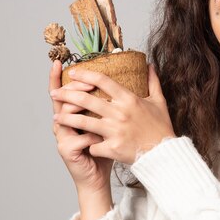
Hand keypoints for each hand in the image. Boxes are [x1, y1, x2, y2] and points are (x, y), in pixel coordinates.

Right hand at [48, 60, 113, 194]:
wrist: (98, 177)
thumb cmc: (104, 149)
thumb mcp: (108, 123)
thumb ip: (110, 104)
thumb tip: (122, 82)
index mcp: (71, 115)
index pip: (63, 93)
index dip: (58, 78)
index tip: (60, 62)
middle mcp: (63, 124)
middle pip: (61, 100)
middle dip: (72, 87)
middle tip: (83, 79)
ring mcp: (63, 137)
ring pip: (66, 116)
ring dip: (81, 108)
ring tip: (96, 101)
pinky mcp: (67, 150)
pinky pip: (78, 137)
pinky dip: (91, 134)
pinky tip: (102, 134)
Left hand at [50, 63, 176, 164]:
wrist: (164, 154)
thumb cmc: (161, 128)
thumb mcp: (159, 102)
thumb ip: (153, 82)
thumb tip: (149, 65)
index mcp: (129, 99)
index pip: (103, 80)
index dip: (85, 74)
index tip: (73, 72)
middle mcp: (120, 113)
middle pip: (86, 99)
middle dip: (67, 94)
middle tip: (54, 94)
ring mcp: (115, 131)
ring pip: (83, 121)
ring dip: (67, 118)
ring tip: (56, 116)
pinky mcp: (112, 148)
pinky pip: (93, 145)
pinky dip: (88, 144)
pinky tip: (81, 143)